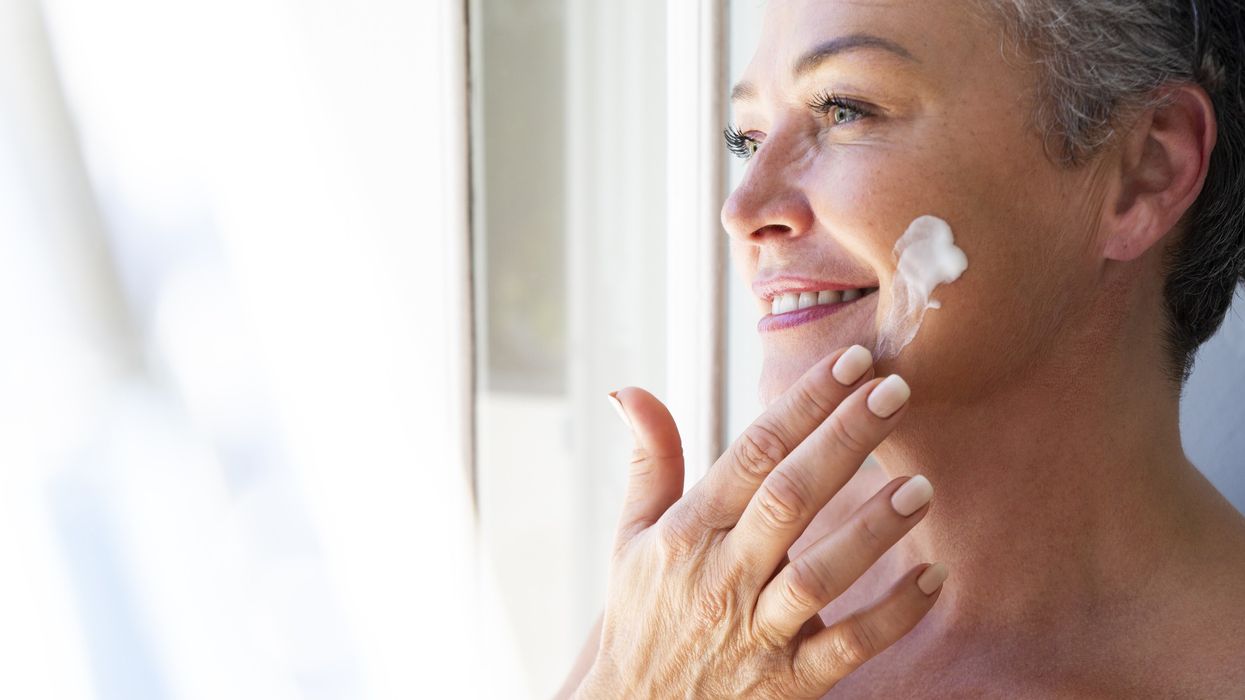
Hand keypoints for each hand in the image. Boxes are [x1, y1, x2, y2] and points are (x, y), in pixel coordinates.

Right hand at [574, 345, 945, 698]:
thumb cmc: (641, 615)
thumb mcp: (631, 536)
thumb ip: (650, 461)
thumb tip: (630, 390)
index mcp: (687, 533)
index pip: (751, 454)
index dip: (802, 404)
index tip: (850, 363)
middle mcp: (721, 577)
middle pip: (790, 498)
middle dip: (844, 440)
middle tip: (896, 391)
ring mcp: (756, 632)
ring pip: (821, 574)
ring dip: (872, 529)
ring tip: (918, 485)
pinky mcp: (788, 682)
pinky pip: (847, 648)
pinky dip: (891, 616)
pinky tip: (931, 578)